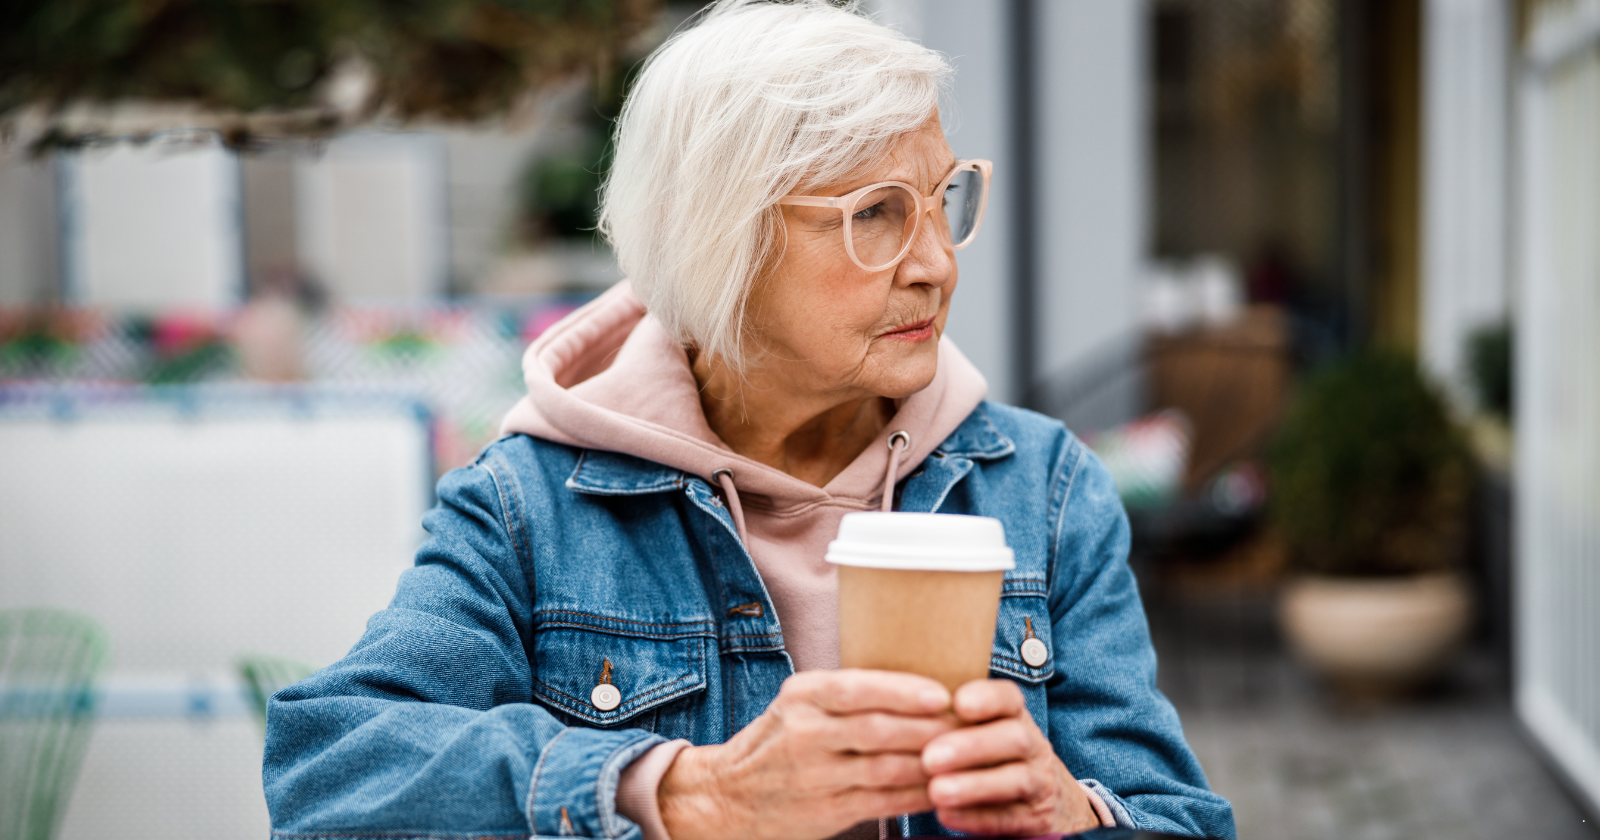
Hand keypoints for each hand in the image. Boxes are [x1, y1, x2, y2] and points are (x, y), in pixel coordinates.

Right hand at [658, 670, 956, 839]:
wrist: (728, 798)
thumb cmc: (777, 743)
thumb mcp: (800, 704)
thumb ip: (849, 694)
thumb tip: (923, 685)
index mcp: (802, 696)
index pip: (858, 688)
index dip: (904, 692)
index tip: (942, 694)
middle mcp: (805, 734)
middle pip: (880, 730)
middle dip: (931, 729)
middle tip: (969, 725)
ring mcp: (815, 776)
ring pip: (888, 768)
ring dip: (932, 764)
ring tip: (965, 755)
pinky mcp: (826, 812)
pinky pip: (884, 802)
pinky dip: (917, 795)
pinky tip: (941, 787)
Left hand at [920, 679, 1100, 835]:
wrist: (1044, 803)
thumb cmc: (994, 758)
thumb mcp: (983, 731)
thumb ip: (951, 718)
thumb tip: (900, 701)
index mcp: (1016, 718)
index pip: (1009, 698)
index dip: (987, 698)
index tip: (959, 703)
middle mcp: (1033, 746)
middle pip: (1014, 738)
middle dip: (971, 746)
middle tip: (929, 758)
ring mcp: (1040, 783)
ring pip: (1017, 780)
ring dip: (973, 785)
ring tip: (936, 791)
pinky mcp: (1037, 820)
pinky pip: (1010, 818)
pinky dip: (977, 817)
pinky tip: (946, 815)